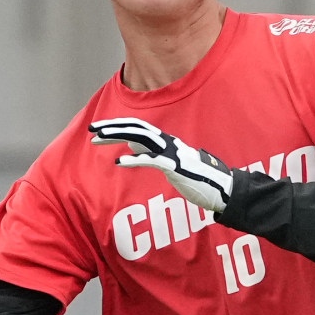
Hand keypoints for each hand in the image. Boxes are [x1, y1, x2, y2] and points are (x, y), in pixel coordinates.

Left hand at [89, 117, 234, 212]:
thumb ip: (152, 152)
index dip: (117, 125)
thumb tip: (132, 146)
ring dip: (118, 137)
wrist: (222, 188)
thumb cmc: (197, 177)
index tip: (98, 129)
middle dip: (112, 127)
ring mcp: (171, 153)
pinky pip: (152, 160)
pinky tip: (119, 163)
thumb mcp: (170, 162)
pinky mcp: (175, 167)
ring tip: (98, 139)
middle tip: (92, 129)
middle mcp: (167, 142)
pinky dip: (134, 161)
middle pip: (136, 128)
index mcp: (165, 141)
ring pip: (141, 138)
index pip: (137, 127)